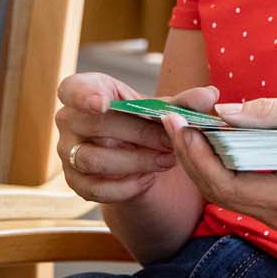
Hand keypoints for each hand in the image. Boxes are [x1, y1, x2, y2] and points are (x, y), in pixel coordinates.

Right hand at [55, 72, 220, 204]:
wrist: (132, 152)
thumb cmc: (140, 119)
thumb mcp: (160, 108)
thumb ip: (184, 102)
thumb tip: (210, 94)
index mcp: (83, 90)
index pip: (71, 88)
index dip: (84, 95)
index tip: (103, 104)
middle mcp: (67, 120)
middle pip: (97, 126)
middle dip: (138, 135)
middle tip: (170, 142)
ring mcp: (67, 152)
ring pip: (94, 159)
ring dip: (135, 162)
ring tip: (166, 161)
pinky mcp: (75, 181)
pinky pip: (95, 188)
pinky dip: (125, 187)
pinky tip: (148, 179)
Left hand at [163, 96, 276, 231]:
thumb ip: (269, 113)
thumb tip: (222, 112)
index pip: (226, 184)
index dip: (196, 155)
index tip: (180, 123)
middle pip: (216, 192)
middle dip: (190, 156)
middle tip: (173, 122)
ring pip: (222, 194)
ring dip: (200, 162)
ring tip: (185, 128)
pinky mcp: (275, 209)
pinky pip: (236, 191)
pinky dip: (217, 167)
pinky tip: (210, 141)